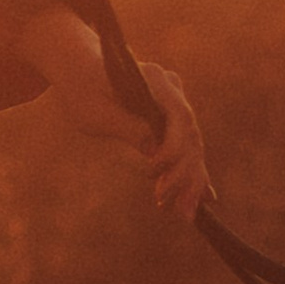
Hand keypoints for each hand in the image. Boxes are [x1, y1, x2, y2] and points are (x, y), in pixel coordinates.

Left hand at [42, 15, 214, 220]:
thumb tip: (156, 151)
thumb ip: (128, 128)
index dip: (172, 148)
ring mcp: (175, 102)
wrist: (81, 70)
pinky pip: (186, 147)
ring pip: (192, 145)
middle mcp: (172, 88)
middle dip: (184, 174)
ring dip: (189, 181)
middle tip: (174, 208)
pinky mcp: (172, 118)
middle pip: (189, 135)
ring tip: (185, 214)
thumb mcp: (96, 112)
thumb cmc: (82, 88)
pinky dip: (191, 172)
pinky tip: (203, 199)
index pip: (178, 116)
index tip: (154, 172)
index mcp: (155, 79)